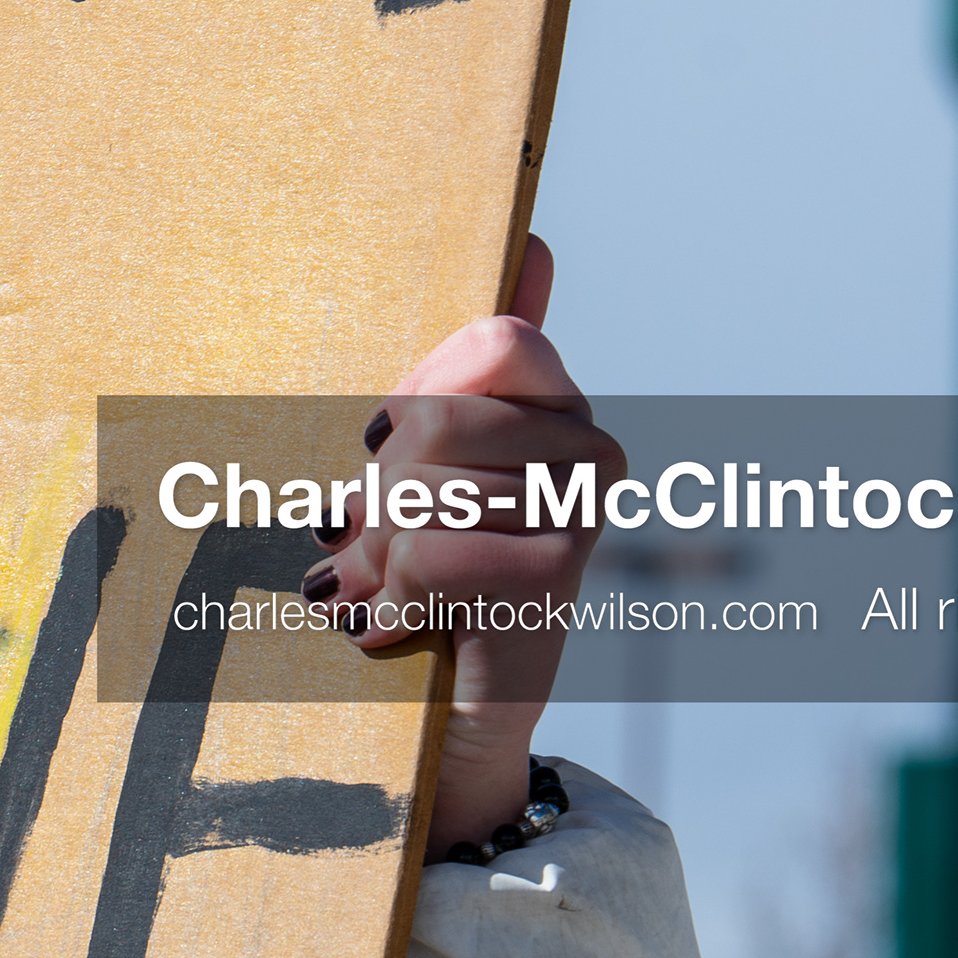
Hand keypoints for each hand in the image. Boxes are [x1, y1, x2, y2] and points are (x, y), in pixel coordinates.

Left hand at [302, 238, 620, 858]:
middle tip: (365, 542)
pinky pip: (433, 558)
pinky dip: (390, 600)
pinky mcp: (552, 590)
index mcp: (561, 410)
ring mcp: (580, 522)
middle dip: (375, 492)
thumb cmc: (427, 572)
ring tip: (377, 591)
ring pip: (420, 494)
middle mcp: (592, 456)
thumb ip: (475, 359)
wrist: (448, 718)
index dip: (418, 401)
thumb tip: (535, 239)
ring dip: (372, 557)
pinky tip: (395, 627)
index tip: (391, 450)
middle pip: (434, 422)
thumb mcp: (425, 455)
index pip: (495, 341)